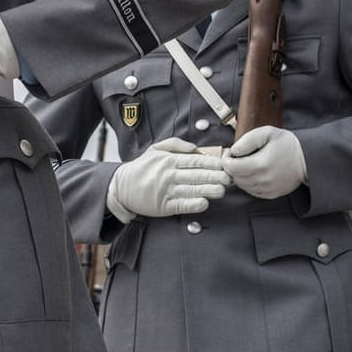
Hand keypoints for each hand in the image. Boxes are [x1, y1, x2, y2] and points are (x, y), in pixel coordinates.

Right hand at [106, 138, 230, 222]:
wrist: (121, 188)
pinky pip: (181, 205)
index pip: (195, 160)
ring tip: (222, 190)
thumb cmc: (141, 168)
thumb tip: (195, 147)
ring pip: (191, 190)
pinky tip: (204, 203)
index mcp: (168, 160)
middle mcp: (168, 175)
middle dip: (215, 176)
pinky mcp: (163, 206)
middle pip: (196, 175)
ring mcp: (166, 191)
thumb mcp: (155, 150)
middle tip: (229, 178)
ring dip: (209, 190)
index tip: (225, 164)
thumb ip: (175, 145)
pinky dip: (193, 204)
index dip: (212, 162)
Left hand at [222, 126, 306, 198]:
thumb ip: (247, 140)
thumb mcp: (267, 133)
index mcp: (260, 164)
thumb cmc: (287, 144)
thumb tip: (233, 151)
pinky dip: (248, 182)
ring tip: (247, 163)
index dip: (225, 159)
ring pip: (242, 186)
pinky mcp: (271, 194)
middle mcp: (262, 180)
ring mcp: (267, 189)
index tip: (230, 152)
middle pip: (235, 178)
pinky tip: (255, 172)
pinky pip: (251, 191)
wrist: (307, 159)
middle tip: (237, 157)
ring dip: (239, 175)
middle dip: (231, 167)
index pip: (230, 168)